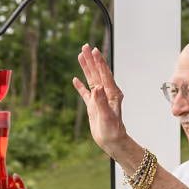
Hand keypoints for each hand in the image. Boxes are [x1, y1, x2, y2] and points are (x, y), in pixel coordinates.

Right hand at [73, 45, 138, 165]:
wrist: (112, 141)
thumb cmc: (112, 131)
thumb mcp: (107, 116)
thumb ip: (101, 101)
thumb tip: (97, 88)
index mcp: (112, 93)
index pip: (104, 74)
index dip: (99, 62)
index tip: (94, 50)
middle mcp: (106, 93)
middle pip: (97, 73)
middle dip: (91, 60)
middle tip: (85, 47)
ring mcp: (99, 98)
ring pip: (91, 79)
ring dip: (86, 68)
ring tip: (80, 56)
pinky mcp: (93, 106)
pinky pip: (86, 93)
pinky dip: (81, 85)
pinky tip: (76, 79)